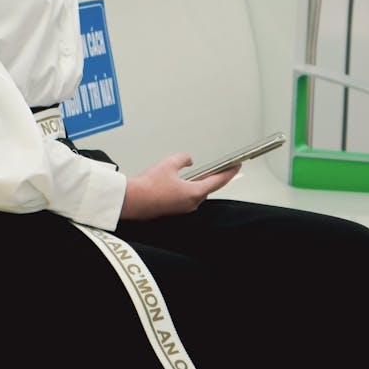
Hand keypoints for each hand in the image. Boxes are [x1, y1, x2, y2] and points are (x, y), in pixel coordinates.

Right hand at [120, 152, 239, 220]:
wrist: (133, 200)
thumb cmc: (149, 186)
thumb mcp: (169, 164)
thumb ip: (183, 159)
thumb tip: (188, 159)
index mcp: (194, 193)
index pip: (218, 182)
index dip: (228, 173)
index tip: (236, 167)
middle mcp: (190, 203)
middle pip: (207, 188)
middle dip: (214, 177)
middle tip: (220, 167)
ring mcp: (181, 208)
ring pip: (196, 193)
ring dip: (199, 183)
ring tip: (201, 172)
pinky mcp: (172, 209)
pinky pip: (186, 196)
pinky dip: (188, 187)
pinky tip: (182, 180)